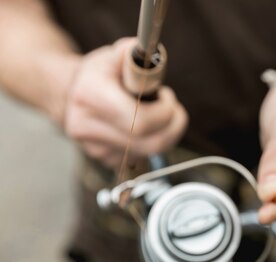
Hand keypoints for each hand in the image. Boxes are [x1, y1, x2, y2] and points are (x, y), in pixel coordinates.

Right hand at [63, 38, 187, 168]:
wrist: (71, 97)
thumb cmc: (98, 76)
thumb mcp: (112, 57)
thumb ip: (134, 54)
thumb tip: (152, 56)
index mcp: (89, 95)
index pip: (140, 121)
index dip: (165, 112)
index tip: (167, 96)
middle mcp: (87, 127)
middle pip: (152, 143)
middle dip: (174, 126)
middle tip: (173, 109)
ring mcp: (96, 149)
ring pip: (151, 152)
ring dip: (167, 133)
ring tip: (159, 113)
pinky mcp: (106, 161)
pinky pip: (143, 157)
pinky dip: (152, 142)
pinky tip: (144, 127)